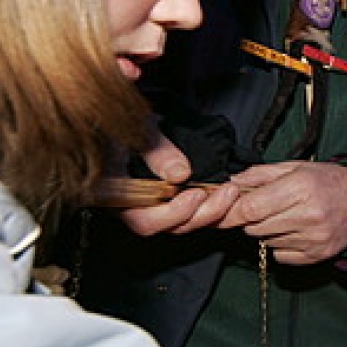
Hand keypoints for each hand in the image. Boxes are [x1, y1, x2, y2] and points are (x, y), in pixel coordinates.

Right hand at [118, 129, 243, 235]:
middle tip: (226, 192)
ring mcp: (154, 207)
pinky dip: (211, 205)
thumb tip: (180, 174)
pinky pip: (192, 213)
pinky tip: (226, 193)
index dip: (173, 214)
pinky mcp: (171, 203)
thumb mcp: (139, 129)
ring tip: (230, 191)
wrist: (128, 118)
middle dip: (203, 213)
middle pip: (170, 227)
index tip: (195, 195)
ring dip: (212, 210)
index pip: (143, 221)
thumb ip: (157, 152)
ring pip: (185, 223)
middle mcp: (134, 208)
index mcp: (116, 195)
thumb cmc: (126, 122)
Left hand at [220, 161, 346, 264]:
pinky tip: (296, 232)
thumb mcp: (295, 167)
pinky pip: (281, 256)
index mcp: (300, 188)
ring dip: (269, 231)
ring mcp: (314, 238)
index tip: (224, 212)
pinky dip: (282, 246)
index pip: (252, 208)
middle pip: (256, 227)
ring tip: (287, 217)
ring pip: (268, 241)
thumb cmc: (327, 180)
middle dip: (252, 220)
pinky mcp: (319, 254)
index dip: (233, 212)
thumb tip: (231, 183)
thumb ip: (261, 174)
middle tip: (264, 209)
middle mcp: (308, 215)